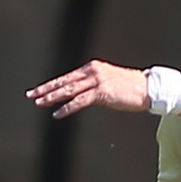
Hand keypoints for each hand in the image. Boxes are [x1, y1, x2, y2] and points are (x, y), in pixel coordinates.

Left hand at [28, 60, 148, 119]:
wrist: (149, 89)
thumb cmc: (130, 88)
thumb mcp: (108, 82)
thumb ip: (92, 85)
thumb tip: (79, 95)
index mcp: (92, 68)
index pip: (67, 77)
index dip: (51, 84)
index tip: (38, 90)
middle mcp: (93, 71)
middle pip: (64, 81)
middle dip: (46, 89)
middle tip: (31, 95)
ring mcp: (97, 81)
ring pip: (69, 90)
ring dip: (52, 97)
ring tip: (39, 103)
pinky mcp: (102, 92)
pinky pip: (80, 101)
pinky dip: (67, 108)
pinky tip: (57, 113)